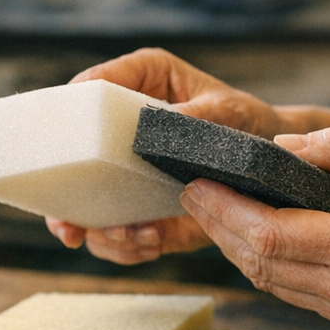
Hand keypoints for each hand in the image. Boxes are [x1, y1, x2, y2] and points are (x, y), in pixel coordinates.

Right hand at [47, 48, 282, 261]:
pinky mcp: (136, 207)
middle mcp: (120, 129)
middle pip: (71, 157)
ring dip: (102, 231)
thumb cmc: (245, 121)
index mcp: (138, 83)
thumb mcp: (228, 113)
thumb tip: (164, 128)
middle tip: (69, 228)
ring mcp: (123, 172)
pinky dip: (127, 247)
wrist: (267, 162)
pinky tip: (151, 242)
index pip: (89, 89)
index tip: (62, 146)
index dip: (68, 114)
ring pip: (87, 206)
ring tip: (139, 237)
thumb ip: (198, 117)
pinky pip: (116, 234)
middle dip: (63, 198)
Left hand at [178, 125, 329, 329]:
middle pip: (261, 264)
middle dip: (219, 227)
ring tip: (213, 210)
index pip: (271, 237)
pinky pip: (295, 293)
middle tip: (194, 192)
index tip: (197, 185)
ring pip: (272, 284)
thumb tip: (281, 149)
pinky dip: (267, 264)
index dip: (224, 212)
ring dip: (237, 248)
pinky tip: (253, 236)